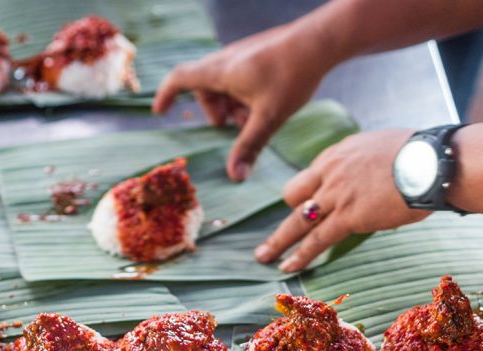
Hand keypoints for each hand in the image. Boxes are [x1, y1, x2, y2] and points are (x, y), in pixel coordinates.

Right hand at [153, 24, 334, 180]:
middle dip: (215, 111)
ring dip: (231, 104)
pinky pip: (237, 76)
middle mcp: (226, 59)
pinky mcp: (255, 54)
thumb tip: (234, 177)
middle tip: (233, 125)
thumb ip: (249, 146)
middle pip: (203, 88)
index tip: (160, 111)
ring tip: (255, 117)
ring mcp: (241, 55)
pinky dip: (243, 94)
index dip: (166, 94)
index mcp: (220, 72)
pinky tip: (266, 104)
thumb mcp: (269, 117)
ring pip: (222, 84)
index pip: (180, 78)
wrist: (322, 41)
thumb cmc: (293, 75)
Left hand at [254, 128, 431, 271]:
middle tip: (281, 231)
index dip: (312, 191)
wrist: (434, 162)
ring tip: (264, 256)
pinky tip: (287, 267)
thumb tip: (377, 176)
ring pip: (298, 221)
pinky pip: (316, 239)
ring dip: (279, 241)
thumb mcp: (385, 148)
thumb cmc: (424, 156)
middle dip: (290, 212)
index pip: (313, 174)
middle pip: (294, 194)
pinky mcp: (348, 216)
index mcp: (339, 152)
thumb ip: (369, 164)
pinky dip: (300, 255)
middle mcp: (330, 171)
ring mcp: (336, 195)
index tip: (311, 202)